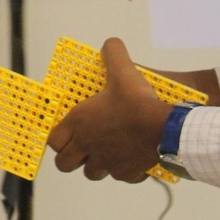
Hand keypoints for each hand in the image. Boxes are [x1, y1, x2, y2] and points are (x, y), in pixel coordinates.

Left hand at [48, 37, 168, 182]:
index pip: (54, 140)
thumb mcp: (124, 70)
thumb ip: (113, 54)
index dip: (58, 139)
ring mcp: (106, 162)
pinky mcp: (124, 173)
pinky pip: (119, 176)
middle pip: (65, 164)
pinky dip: (124, 170)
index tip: (66, 135)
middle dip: (71, 158)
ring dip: (96, 165)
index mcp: (80, 123)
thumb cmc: (138, 101)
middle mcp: (88, 146)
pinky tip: (132, 158)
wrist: (164, 127)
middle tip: (82, 149)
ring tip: (107, 153)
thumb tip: (110, 43)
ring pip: (91, 173)